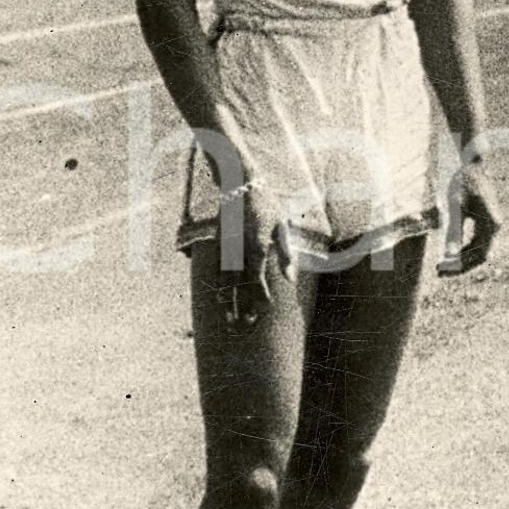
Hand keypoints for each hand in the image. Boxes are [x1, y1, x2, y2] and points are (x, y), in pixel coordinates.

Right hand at [218, 184, 294, 327]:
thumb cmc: (264, 203)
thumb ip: (286, 254)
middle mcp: (239, 249)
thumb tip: (291, 279)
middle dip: (241, 306)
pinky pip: (217, 269)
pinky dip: (218, 285)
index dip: (260, 296)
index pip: (258, 277)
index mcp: (257, 245)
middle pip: (239, 284)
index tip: (264, 311)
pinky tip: (219, 297)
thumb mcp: (281, 225)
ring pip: (224, 279)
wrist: (238, 182)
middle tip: (242, 326)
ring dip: (227, 300)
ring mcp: (226, 246)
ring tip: (227, 318)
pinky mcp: (218, 242)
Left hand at [437, 159, 502, 276]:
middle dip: (459, 266)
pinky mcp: (487, 222)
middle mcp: (495, 226)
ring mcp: (493, 225)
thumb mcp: (455, 206)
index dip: (460, 266)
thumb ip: (453, 231)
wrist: (474, 164)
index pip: (478, 255)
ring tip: (441, 265)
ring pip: (479, 251)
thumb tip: (449, 254)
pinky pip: (477, 242)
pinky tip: (449, 252)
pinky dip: (463, 249)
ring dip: (461, 260)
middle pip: (480, 256)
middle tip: (437, 271)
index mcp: (491, 224)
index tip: (442, 270)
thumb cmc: (463, 182)